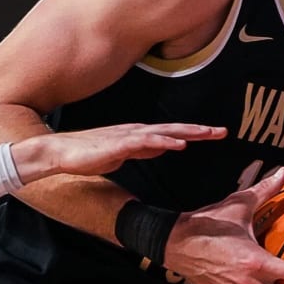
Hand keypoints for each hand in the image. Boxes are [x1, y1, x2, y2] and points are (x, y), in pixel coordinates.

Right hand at [22, 122, 227, 181]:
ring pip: (164, 132)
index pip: (174, 133)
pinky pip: (145, 142)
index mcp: (140, 135)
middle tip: (223, 131)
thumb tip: (164, 147)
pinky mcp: (118, 144)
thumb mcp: (124, 154)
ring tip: (207, 134)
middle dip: (200, 130)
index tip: (216, 134)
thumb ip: (144, 150)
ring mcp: (128, 136)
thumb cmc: (88, 154)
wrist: (61, 153)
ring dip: (187, 132)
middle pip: (175, 129)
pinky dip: (163, 141)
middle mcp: (138, 131)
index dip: (195, 133)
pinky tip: (177, 144)